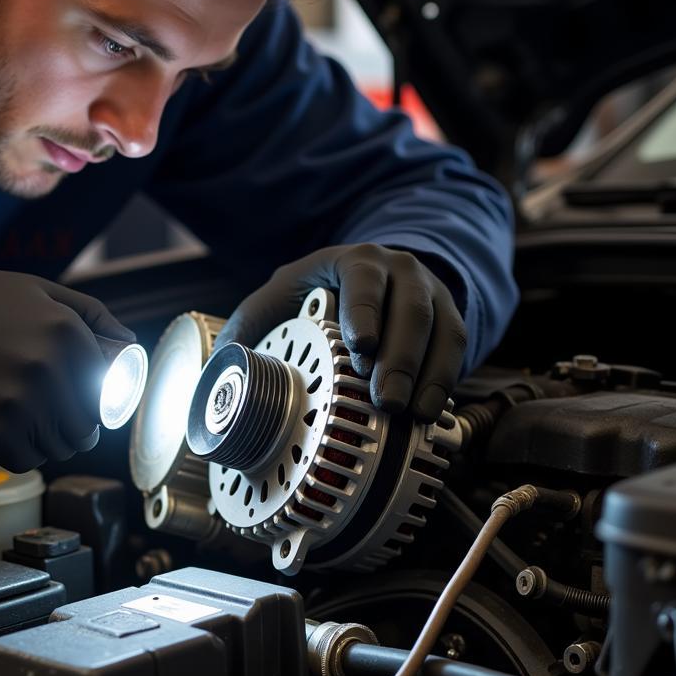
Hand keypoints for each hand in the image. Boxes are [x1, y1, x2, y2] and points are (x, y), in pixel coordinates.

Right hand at [0, 251, 134, 470]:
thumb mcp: (39, 291)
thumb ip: (92, 317)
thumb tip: (129, 344)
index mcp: (66, 335)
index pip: (106, 391)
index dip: (96, 399)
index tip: (81, 399)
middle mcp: (46, 373)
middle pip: (84, 427)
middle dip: (70, 423)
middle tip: (46, 411)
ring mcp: (16, 408)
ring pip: (54, 449)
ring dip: (42, 439)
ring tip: (17, 414)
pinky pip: (19, 461)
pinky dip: (12, 450)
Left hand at [215, 244, 465, 422]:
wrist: (374, 278)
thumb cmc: (317, 293)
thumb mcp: (281, 296)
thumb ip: (250, 324)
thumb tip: (219, 364)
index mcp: (353, 260)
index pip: (363, 278)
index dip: (364, 312)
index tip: (360, 347)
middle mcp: (398, 270)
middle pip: (409, 309)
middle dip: (399, 358)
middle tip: (385, 400)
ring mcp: (429, 292)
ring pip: (441, 329)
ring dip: (428, 374)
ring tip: (412, 414)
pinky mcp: (450, 318)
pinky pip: (456, 347)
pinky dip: (444, 380)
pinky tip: (429, 411)